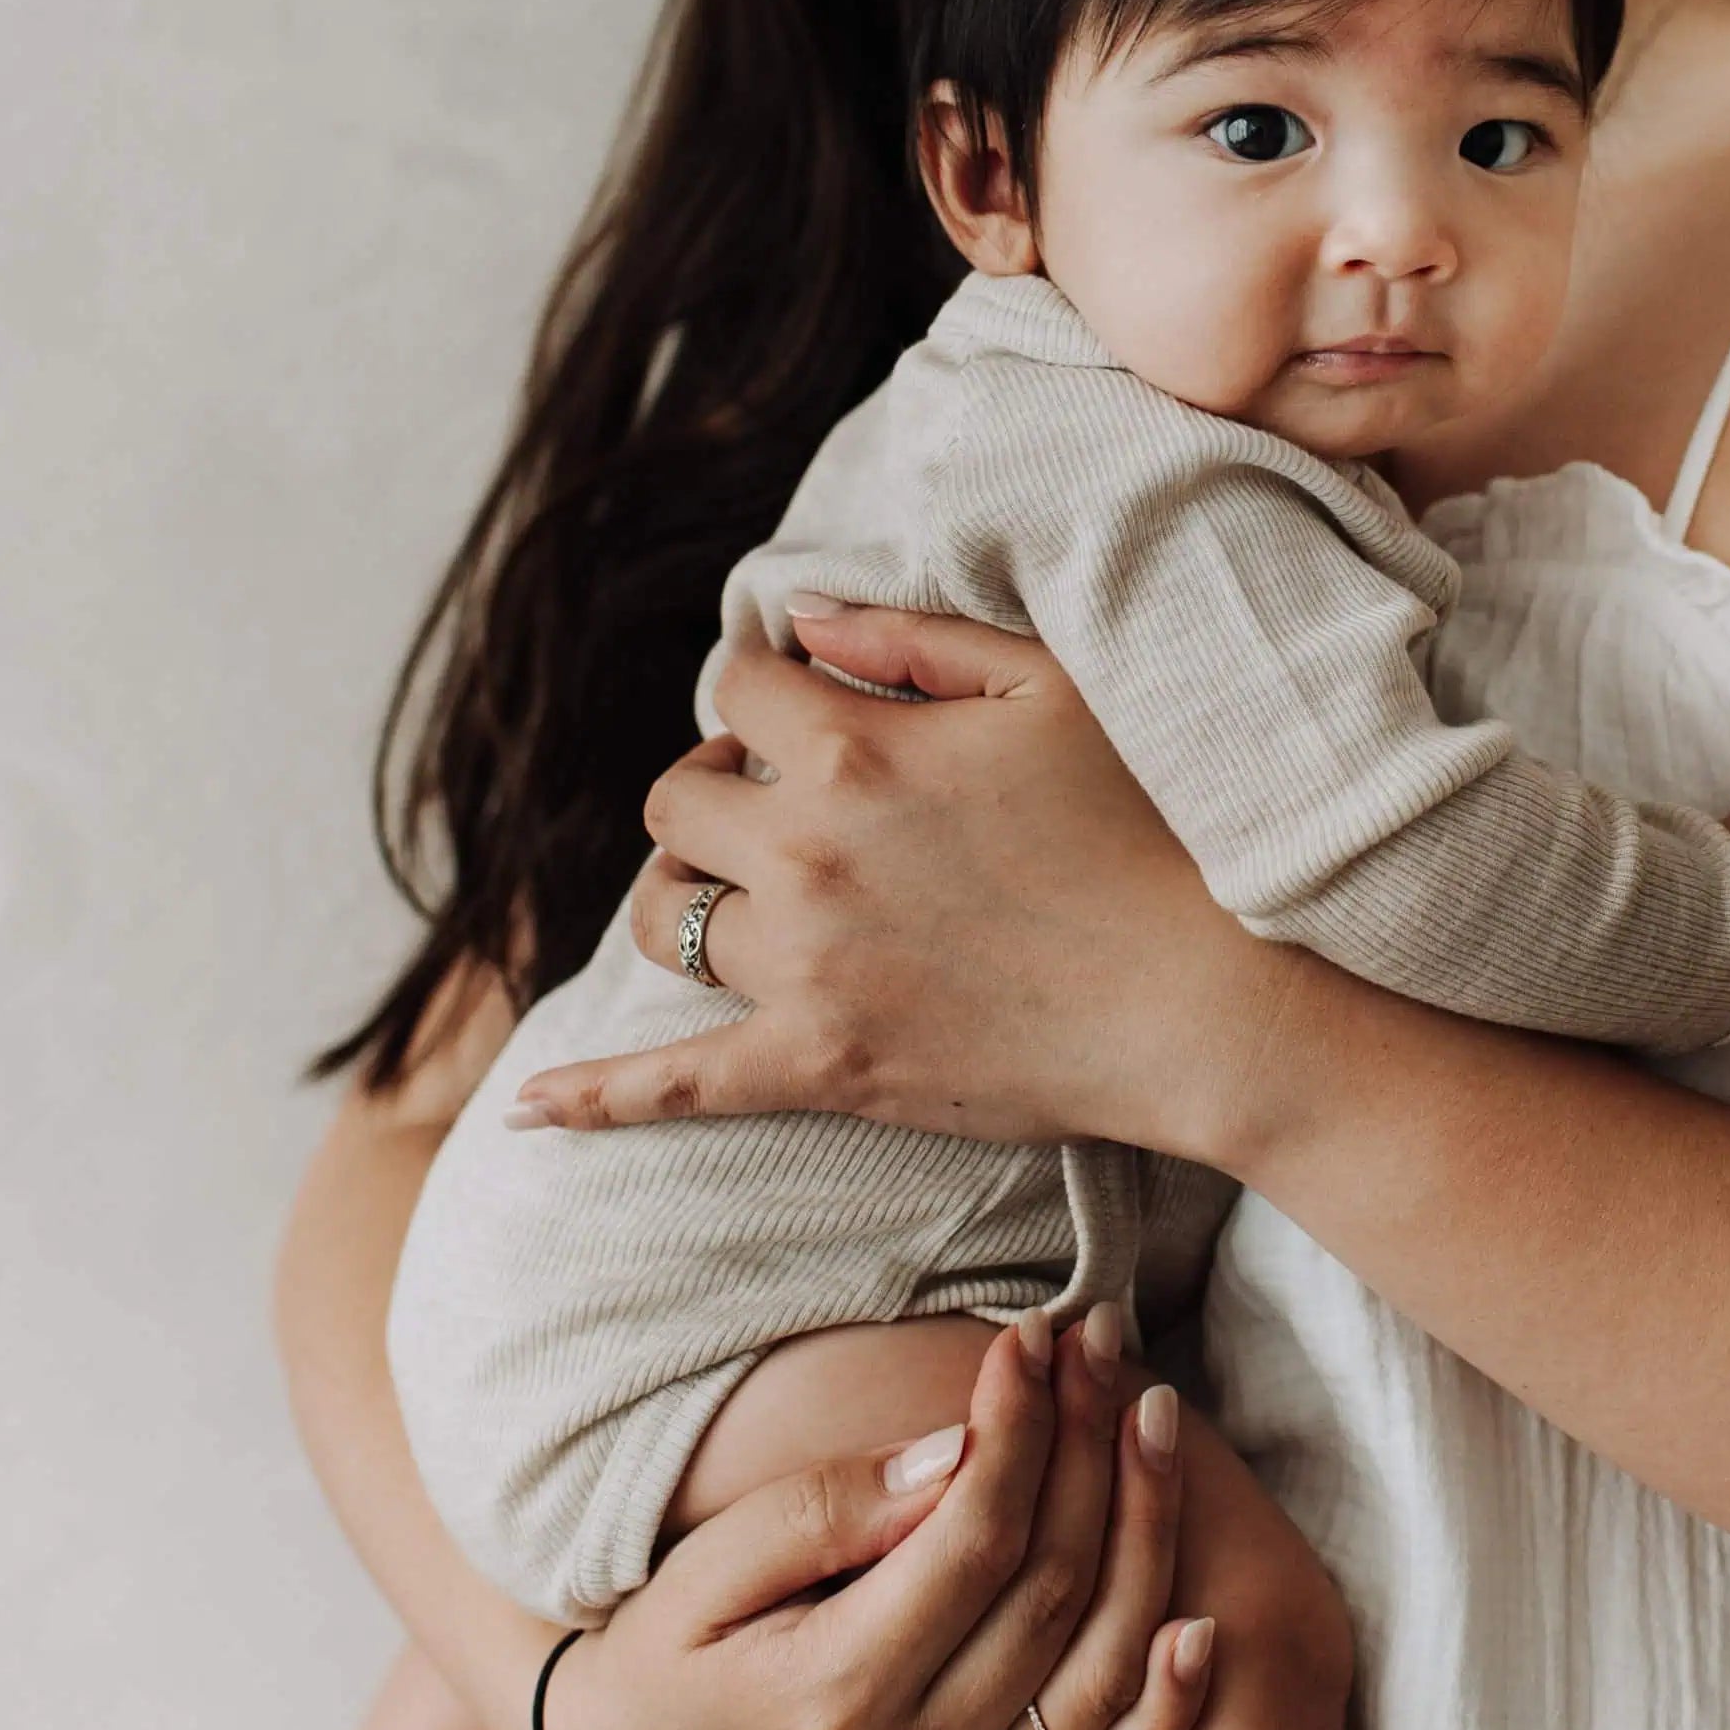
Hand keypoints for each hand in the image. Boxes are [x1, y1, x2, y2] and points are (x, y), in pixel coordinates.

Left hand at [507, 606, 1295, 1151]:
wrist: (1204, 1002)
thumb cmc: (1149, 832)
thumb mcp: (1052, 691)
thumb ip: (917, 640)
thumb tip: (804, 620)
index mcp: (858, 748)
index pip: (737, 690)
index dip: (759, 696)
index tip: (793, 714)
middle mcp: (808, 853)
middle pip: (675, 804)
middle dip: (710, 791)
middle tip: (769, 804)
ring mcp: (805, 969)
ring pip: (664, 921)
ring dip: (679, 898)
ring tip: (725, 896)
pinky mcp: (818, 1068)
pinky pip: (671, 1086)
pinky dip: (589, 1100)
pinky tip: (526, 1108)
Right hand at [536, 1312, 1212, 1729]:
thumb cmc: (675, 1646)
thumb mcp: (712, 1566)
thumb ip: (831, 1509)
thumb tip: (958, 1450)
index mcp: (837, 1696)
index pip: (974, 1540)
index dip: (1019, 1427)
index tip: (1030, 1335)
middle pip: (1054, 1587)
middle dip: (1089, 1446)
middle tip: (1102, 1339)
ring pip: (1102, 1661)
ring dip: (1145, 1529)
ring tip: (1150, 1411)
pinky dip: (1170, 1705)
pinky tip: (1206, 1620)